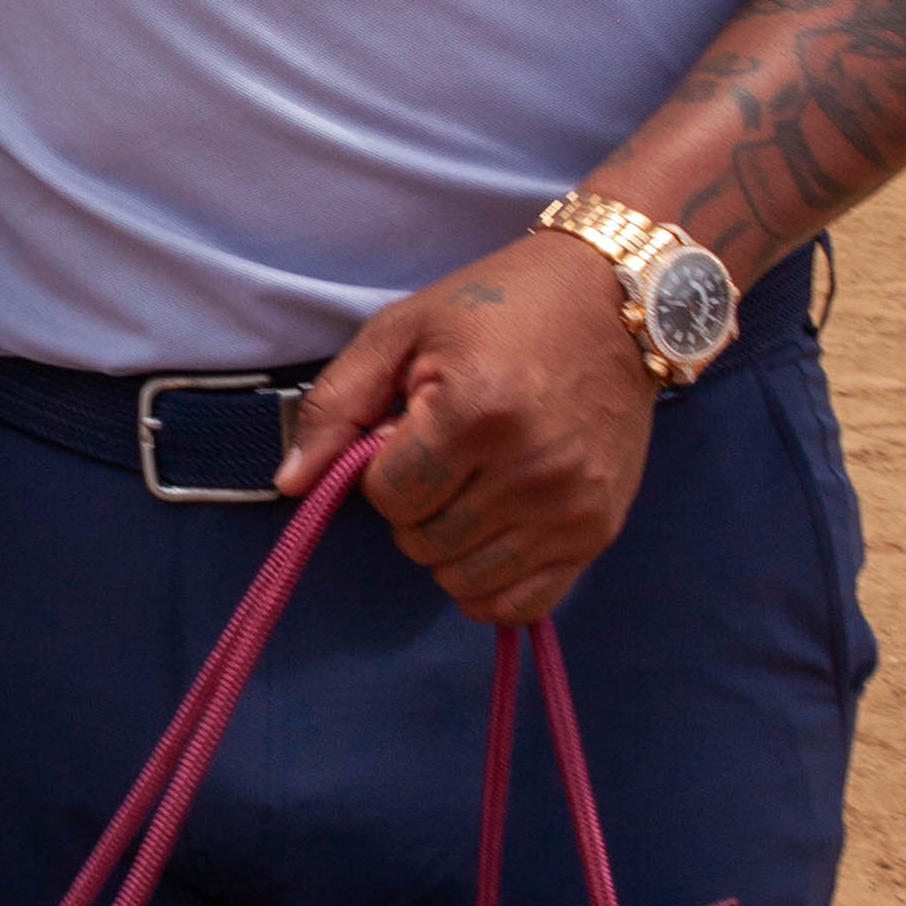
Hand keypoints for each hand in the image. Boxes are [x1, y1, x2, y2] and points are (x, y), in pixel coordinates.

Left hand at [282, 228, 654, 626]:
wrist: (614, 300)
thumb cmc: (501, 307)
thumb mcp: (403, 330)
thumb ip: (337, 405)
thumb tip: (290, 483)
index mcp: (477, 411)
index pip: (388, 497)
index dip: (383, 469)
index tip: (412, 430)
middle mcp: (531, 469)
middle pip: (423, 543)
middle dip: (415, 507)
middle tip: (445, 456)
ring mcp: (570, 507)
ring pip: (465, 581)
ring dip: (449, 545)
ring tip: (472, 487)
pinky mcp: (599, 531)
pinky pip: (523, 605)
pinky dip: (492, 585)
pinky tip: (491, 538)